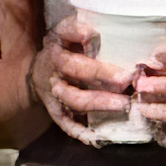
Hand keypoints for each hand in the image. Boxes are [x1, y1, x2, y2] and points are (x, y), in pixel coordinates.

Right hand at [27, 15, 134, 146]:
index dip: (82, 34)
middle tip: (127, 79)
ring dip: (99, 102)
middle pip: (75, 68)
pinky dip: (79, 130)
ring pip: (74, 98)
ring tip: (123, 104)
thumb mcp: (69, 30)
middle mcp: (54, 65)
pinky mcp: (54, 108)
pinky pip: (65, 121)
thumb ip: (82, 28)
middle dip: (101, 73)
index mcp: (58, 41)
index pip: (67, 32)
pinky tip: (95, 137)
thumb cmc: (65, 46)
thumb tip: (97, 34)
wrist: (39, 69)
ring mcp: (53, 89)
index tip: (97, 36)